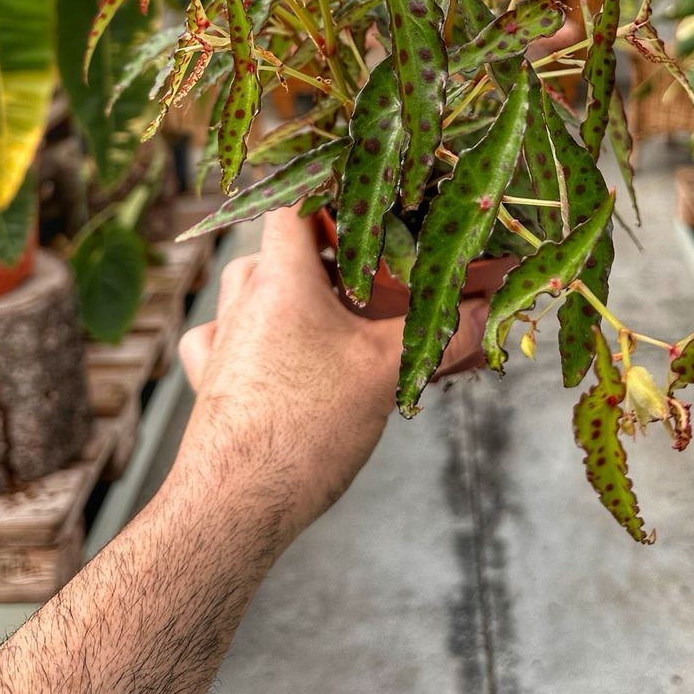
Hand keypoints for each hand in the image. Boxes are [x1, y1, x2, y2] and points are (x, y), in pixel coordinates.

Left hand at [174, 206, 484, 542]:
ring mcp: (219, 339)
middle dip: (326, 253)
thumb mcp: (386, 374)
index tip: (366, 196)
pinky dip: (252, 334)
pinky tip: (277, 355)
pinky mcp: (208, 379)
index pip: (292, 200)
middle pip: (279, 246)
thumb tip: (485, 309)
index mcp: (282, 277)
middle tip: (371, 272)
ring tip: (333, 315)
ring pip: (252, 288)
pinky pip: (225, 335)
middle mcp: (242, 297)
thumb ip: (438, 335)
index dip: (327, 187)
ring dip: (290, 292)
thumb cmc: (306, 429)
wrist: (233, 506)